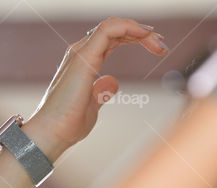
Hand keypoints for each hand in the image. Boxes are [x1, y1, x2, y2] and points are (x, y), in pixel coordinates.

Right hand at [23, 17, 167, 159]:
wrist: (53, 132)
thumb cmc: (69, 123)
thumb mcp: (93, 105)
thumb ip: (102, 91)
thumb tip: (113, 82)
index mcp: (85, 60)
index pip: (113, 38)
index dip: (135, 38)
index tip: (157, 47)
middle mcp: (81, 51)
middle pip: (116, 30)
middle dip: (142, 34)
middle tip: (163, 45)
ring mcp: (81, 52)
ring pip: (112, 26)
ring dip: (139, 30)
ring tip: (158, 42)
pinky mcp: (84, 58)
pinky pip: (107, 31)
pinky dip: (128, 28)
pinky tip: (144, 35)